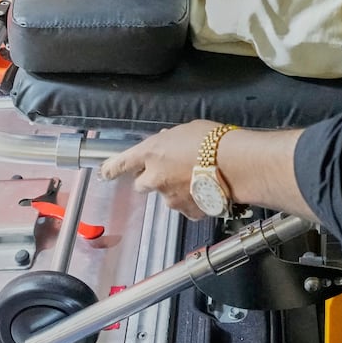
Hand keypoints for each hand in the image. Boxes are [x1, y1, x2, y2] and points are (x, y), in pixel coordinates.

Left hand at [99, 119, 221, 220]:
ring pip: (166, 196)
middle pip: (142, 184)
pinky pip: (185, 207)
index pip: (121, 163)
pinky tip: (207, 191)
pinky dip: (193, 201)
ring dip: (176, 189)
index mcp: (151, 152)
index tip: (106, 173)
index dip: (112, 169)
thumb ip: (171, 141)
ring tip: (198, 179)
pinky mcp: (187, 212)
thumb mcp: (187, 130)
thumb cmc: (213, 140)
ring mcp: (170, 198)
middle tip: (170, 171)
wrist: (235, 164)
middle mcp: (155, 177)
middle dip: (152, 179)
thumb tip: (168, 146)